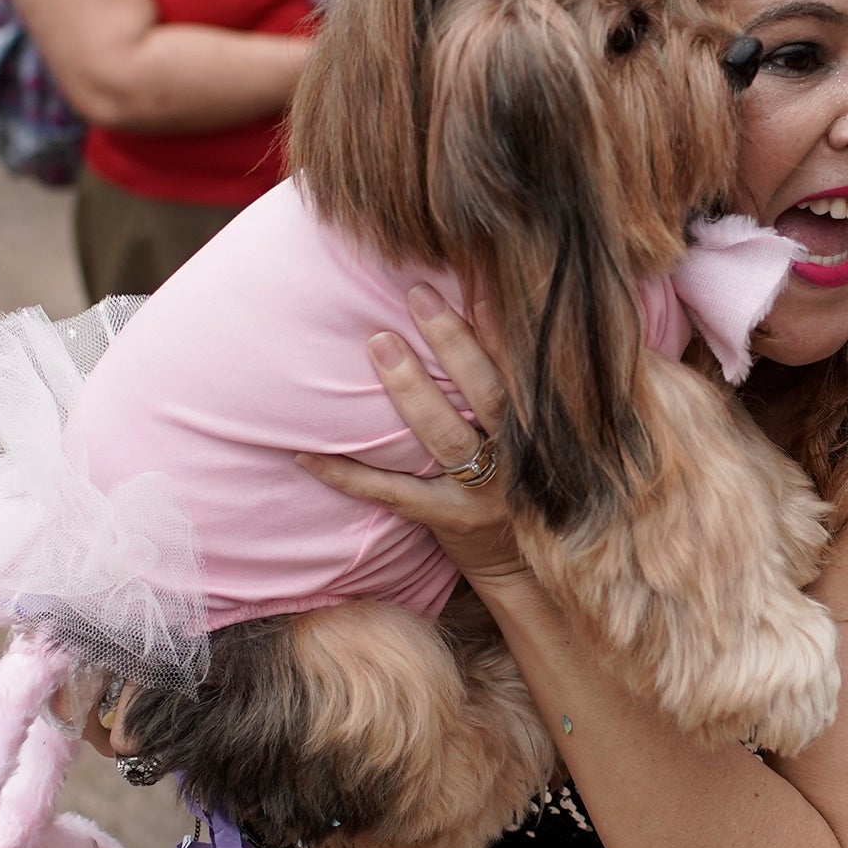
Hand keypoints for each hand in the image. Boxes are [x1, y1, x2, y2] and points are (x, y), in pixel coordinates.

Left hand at [296, 285, 526, 584]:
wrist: (523, 567)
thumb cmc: (521, 482)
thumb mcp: (534, 435)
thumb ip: (518, 386)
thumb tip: (486, 301)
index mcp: (540, 430)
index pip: (521, 370)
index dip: (502, 328)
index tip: (477, 280)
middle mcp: (518, 459)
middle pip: (488, 395)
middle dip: (454, 344)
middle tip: (417, 296)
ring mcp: (482, 494)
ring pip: (446, 438)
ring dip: (411, 391)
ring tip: (379, 344)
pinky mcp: (447, 521)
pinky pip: (392, 493)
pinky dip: (348, 473)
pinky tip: (307, 451)